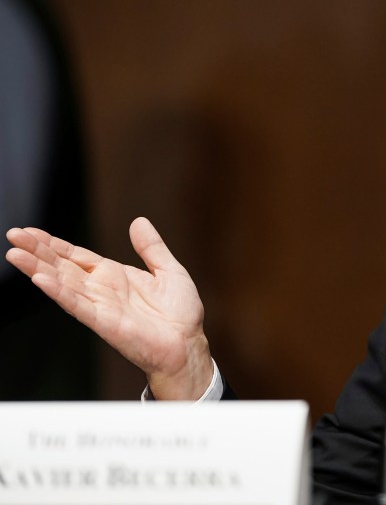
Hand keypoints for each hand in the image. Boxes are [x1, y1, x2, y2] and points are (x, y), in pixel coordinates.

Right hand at [5, 217, 212, 399]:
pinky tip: (40, 280)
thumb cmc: (180, 314)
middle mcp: (102, 290)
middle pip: (62, 266)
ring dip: (38, 269)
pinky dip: (60, 292)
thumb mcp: (169, 270)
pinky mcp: (104, 322)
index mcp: (114, 275)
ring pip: (63, 283)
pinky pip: (78, 305)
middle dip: (38, 251)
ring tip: (15, 255)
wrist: (188, 344)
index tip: (30, 232)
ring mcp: (100, 306)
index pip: (76, 256)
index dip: (53, 244)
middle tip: (13, 235)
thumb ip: (151, 247)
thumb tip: (138, 221)